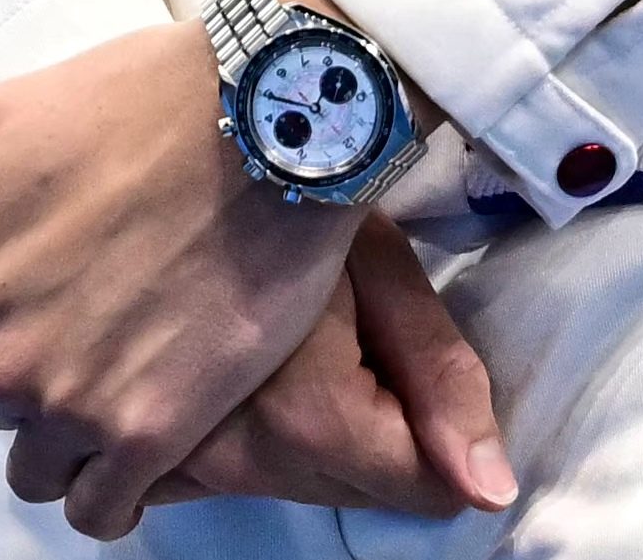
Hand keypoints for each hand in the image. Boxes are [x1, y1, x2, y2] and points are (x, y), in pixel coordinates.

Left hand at [0, 23, 373, 537]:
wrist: (264, 115)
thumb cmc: (133, 101)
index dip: (5, 301)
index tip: (56, 269)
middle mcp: (0, 362)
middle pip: (1, 400)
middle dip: (40, 362)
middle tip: (106, 304)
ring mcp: (74, 405)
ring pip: (43, 467)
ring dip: (73, 431)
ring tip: (129, 367)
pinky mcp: (150, 433)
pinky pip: (101, 511)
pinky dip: (113, 490)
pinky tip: (142, 439)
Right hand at [140, 216, 511, 520]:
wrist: (193, 150)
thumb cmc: (294, 188)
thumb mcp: (380, 260)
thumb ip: (438, 374)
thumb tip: (492, 492)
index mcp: (302, 420)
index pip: (422, 488)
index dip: (436, 420)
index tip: (404, 343)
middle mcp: (232, 465)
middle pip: (360, 493)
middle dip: (377, 427)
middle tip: (347, 324)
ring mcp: (180, 466)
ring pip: (301, 486)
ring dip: (320, 431)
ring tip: (300, 334)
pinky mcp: (150, 454)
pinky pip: (240, 475)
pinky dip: (261, 433)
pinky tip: (254, 362)